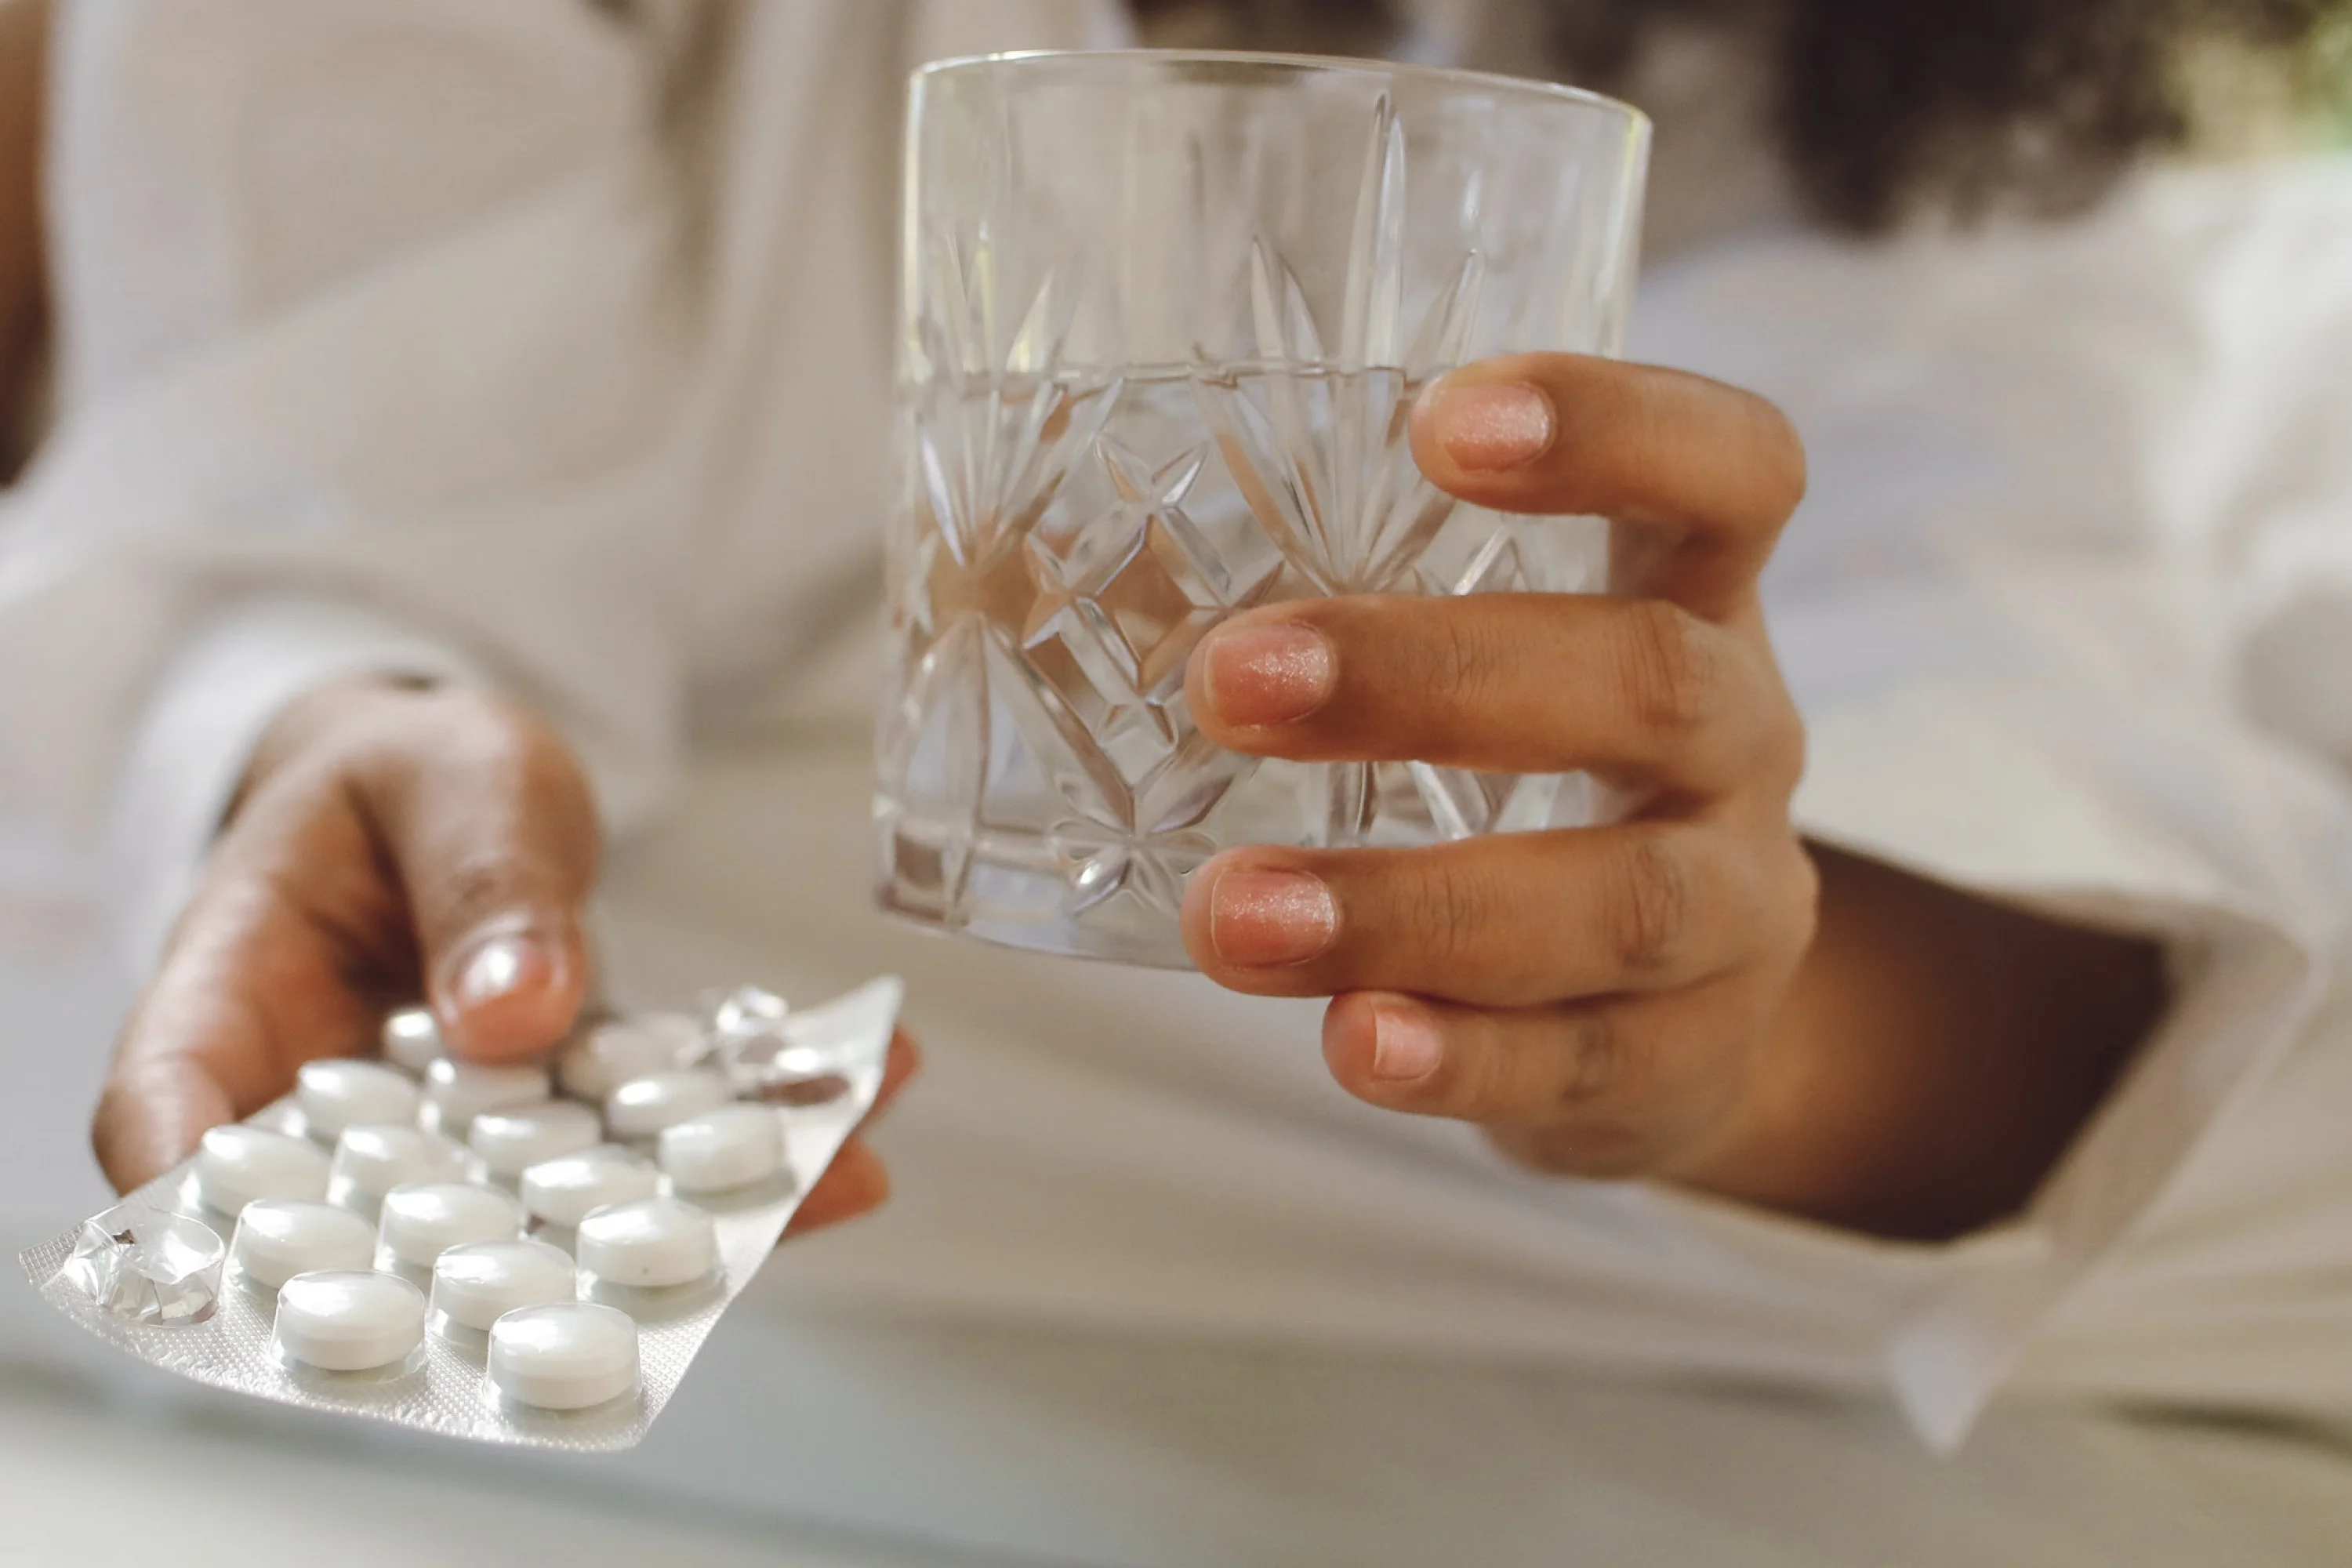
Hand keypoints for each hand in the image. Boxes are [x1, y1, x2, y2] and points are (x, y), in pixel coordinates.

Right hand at [92, 681, 915, 1235]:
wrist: (454, 791)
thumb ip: (480, 879)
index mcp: (239, 993)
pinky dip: (748, 1135)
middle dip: (535, 1257)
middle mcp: (336, 1096)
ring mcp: (455, 1131)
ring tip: (837, 1169)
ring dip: (696, 1204)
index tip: (271, 1260)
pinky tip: (860, 1101)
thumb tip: (514, 1011)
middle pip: (389, 1211)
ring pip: (553, 1202)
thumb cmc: (411, 772)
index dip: (200, 1201)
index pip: (172, 1107)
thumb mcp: (452, 777)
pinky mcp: (556, 1125)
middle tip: (672, 1266)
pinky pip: (645, 1149)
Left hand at [1181, 353, 1816, 1188]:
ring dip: (1414, 906)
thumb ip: (1362, 605)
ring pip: (1622, 900)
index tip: (1440, 423)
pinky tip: (1355, 1045)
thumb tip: (1072, 571)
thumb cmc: (1548, 780)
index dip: (1620, 430)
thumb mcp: (1505, 664)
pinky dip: (1465, 1057)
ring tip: (1232, 916)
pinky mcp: (1691, 1058)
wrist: (1684, 1011)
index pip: (1731, 471)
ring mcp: (1736, 910)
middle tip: (1228, 679)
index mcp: (1696, 599)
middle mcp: (1743, 739)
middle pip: (1653, 683)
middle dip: (1436, 678)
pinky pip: (1590, 1061)